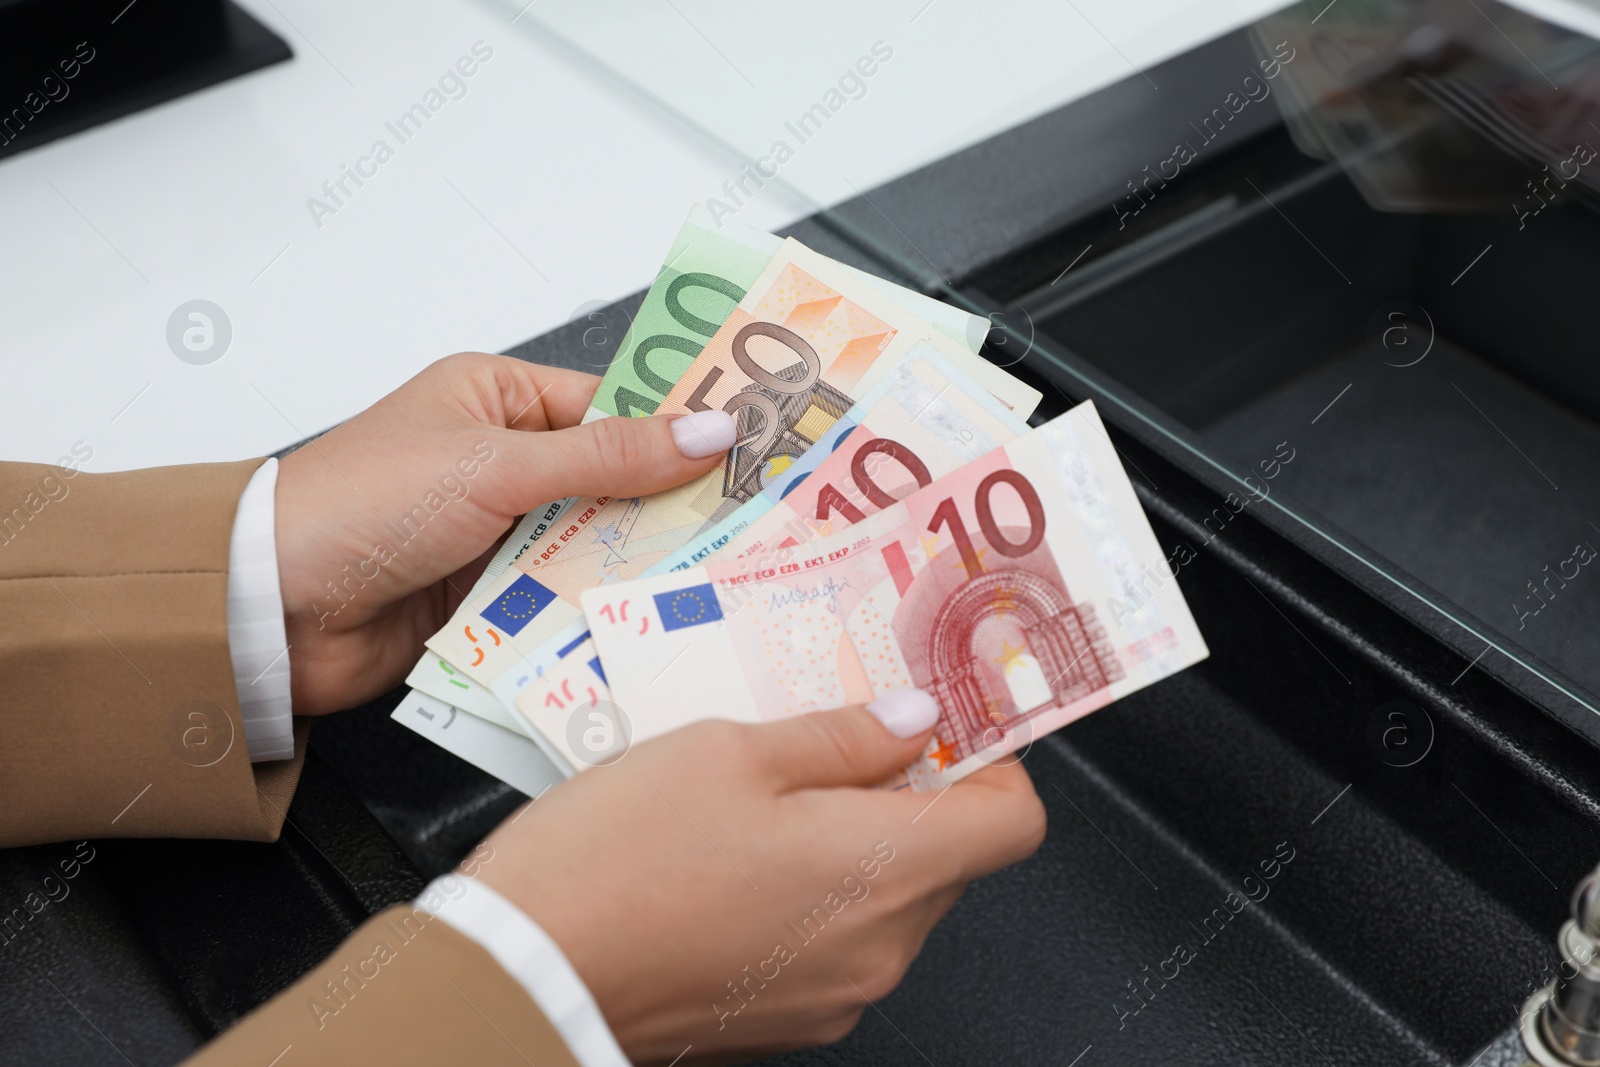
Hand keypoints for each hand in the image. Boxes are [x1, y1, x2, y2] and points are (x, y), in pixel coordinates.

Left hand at [274, 353, 736, 713]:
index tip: (748, 450)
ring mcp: (494, 531)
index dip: (676, 430)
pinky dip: (592, 606)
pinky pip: (559, 596)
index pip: (610, 407)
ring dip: (630, 562)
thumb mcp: (495, 465)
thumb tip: (706, 431)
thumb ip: (607, 456)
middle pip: (610, 480)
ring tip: (713, 574)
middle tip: (749, 523)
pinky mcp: (486, 594)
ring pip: (590, 543)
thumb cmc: (360, 504)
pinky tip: (646, 616)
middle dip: (666, 505)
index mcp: (494, 398)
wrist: (269, 608)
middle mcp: (498, 460)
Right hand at [473, 690, 1046, 1064]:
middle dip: (914, 792)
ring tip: (774, 795)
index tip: (954, 720)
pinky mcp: (791, 1018)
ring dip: (860, 841)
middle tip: (846, 733)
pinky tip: (744, 856)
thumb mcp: (729, 753)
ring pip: (892, 899)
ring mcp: (837, 993)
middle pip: (952, 857)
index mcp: (883, 871)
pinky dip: (819, 893)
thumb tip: (914, 721)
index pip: (1014, 822)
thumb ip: (842, 737)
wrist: (526, 975)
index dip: (994, 762)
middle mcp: (879, 948)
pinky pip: (840, 940)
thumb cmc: (617, 858)